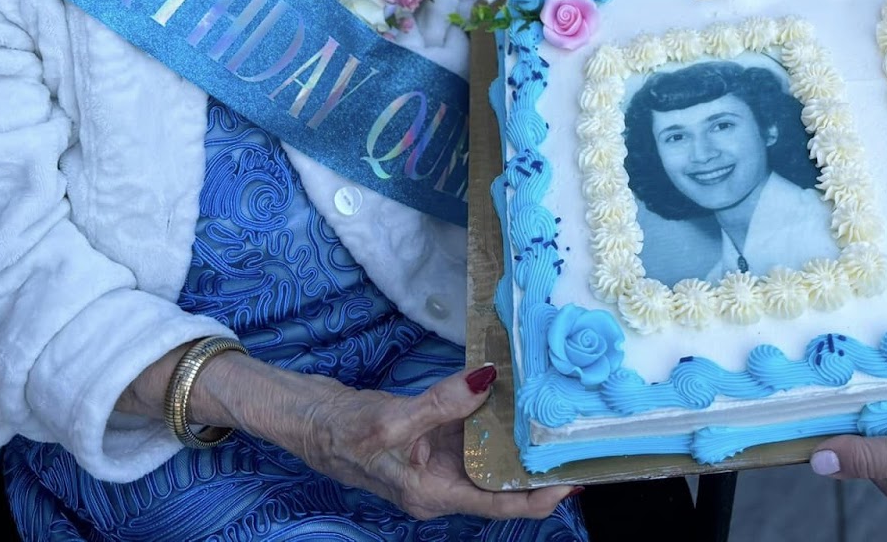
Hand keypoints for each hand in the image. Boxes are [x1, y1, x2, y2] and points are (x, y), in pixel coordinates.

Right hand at [279, 364, 575, 521]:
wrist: (310, 418)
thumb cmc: (343, 430)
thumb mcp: (392, 420)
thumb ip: (440, 404)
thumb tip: (487, 381)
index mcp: (433, 494)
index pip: (498, 505)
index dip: (538, 497)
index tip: (572, 479)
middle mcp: (441, 485)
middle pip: (499, 483)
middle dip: (536, 466)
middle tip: (576, 440)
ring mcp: (437, 463)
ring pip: (487, 455)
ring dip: (518, 439)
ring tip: (556, 417)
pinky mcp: (433, 440)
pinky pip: (471, 432)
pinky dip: (492, 415)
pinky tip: (515, 396)